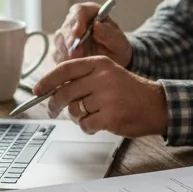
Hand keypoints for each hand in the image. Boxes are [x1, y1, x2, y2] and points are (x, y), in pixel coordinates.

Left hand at [33, 56, 167, 137]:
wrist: (156, 105)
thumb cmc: (130, 92)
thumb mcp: (108, 75)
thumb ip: (84, 79)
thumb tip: (53, 91)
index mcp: (100, 63)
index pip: (66, 69)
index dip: (47, 80)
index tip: (36, 90)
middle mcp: (102, 77)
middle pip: (65, 92)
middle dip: (55, 105)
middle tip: (53, 111)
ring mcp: (106, 97)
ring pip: (75, 111)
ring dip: (78, 118)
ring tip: (91, 116)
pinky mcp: (110, 116)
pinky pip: (86, 125)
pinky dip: (88, 128)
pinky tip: (98, 125)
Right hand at [52, 2, 132, 64]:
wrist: (112, 61)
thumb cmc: (116, 47)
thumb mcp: (119, 42)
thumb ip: (109, 33)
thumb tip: (97, 25)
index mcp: (90, 13)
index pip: (79, 11)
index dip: (77, 21)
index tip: (78, 33)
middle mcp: (75, 22)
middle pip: (66, 26)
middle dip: (70, 40)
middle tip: (77, 54)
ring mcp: (66, 36)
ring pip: (59, 41)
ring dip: (67, 52)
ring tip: (78, 62)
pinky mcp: (61, 50)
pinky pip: (57, 55)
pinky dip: (64, 61)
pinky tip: (74, 67)